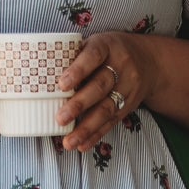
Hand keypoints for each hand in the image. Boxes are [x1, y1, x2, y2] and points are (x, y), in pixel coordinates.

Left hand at [55, 31, 156, 152]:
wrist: (149, 61)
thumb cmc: (109, 52)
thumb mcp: (96, 43)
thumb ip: (74, 56)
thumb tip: (40, 73)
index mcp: (107, 46)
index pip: (93, 56)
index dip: (78, 70)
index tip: (62, 85)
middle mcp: (121, 66)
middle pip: (100, 87)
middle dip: (79, 105)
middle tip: (60, 118)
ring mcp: (127, 88)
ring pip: (106, 109)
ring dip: (86, 128)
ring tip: (68, 141)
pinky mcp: (129, 105)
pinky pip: (112, 122)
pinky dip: (95, 135)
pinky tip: (82, 145)